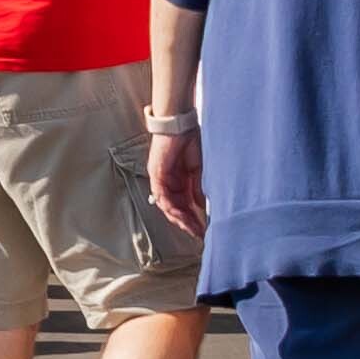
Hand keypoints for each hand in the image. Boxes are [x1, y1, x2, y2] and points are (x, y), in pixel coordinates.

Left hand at [140, 109, 203, 229]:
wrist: (181, 124)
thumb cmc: (191, 142)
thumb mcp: (198, 170)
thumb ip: (197, 188)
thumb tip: (201, 206)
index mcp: (179, 181)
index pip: (184, 205)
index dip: (193, 218)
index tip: (203, 230)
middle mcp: (168, 182)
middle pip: (175, 209)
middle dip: (187, 223)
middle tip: (198, 234)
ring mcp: (160, 179)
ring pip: (167, 206)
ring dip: (180, 218)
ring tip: (192, 228)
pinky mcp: (156, 174)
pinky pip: (161, 195)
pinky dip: (171, 206)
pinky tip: (181, 215)